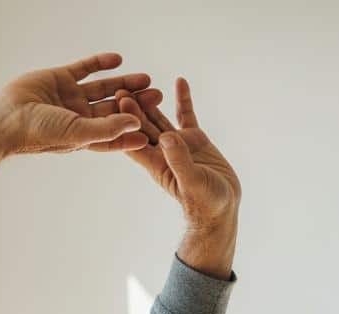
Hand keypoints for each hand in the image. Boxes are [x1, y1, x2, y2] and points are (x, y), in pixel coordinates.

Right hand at [0, 52, 157, 174]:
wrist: (7, 116)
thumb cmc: (39, 133)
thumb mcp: (77, 133)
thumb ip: (107, 129)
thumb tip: (137, 125)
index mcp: (83, 136)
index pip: (114, 136)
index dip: (134, 134)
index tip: (155, 133)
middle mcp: (79, 117)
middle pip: (114, 110)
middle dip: (135, 104)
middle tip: (158, 97)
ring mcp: (70, 97)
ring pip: (103, 88)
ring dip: (124, 83)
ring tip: (147, 78)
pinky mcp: (61, 78)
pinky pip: (85, 68)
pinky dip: (101, 63)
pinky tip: (118, 59)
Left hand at [113, 77, 240, 230]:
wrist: (221, 207)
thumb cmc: (205, 203)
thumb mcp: (192, 182)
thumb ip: (179, 161)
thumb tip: (167, 138)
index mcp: (157, 165)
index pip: (136, 142)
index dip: (126, 124)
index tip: (117, 104)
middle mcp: (164, 153)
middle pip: (144, 128)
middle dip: (132, 109)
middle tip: (120, 87)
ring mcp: (178, 145)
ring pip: (161, 118)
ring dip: (152, 102)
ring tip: (142, 81)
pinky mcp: (194, 140)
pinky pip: (186, 116)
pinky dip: (183, 100)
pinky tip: (180, 81)